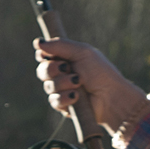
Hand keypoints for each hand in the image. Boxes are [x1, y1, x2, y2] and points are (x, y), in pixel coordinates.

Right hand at [34, 37, 149, 135]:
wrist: (111, 95)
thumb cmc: (100, 71)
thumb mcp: (82, 52)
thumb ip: (60, 45)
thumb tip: (38, 42)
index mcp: (64, 59)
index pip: (43, 56)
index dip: (43, 55)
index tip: (46, 54)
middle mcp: (60, 75)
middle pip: (42, 71)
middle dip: (52, 69)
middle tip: (67, 67)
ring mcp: (61, 91)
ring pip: (48, 86)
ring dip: (63, 83)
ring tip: (78, 82)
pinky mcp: (64, 106)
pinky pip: (54, 101)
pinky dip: (65, 97)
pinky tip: (76, 96)